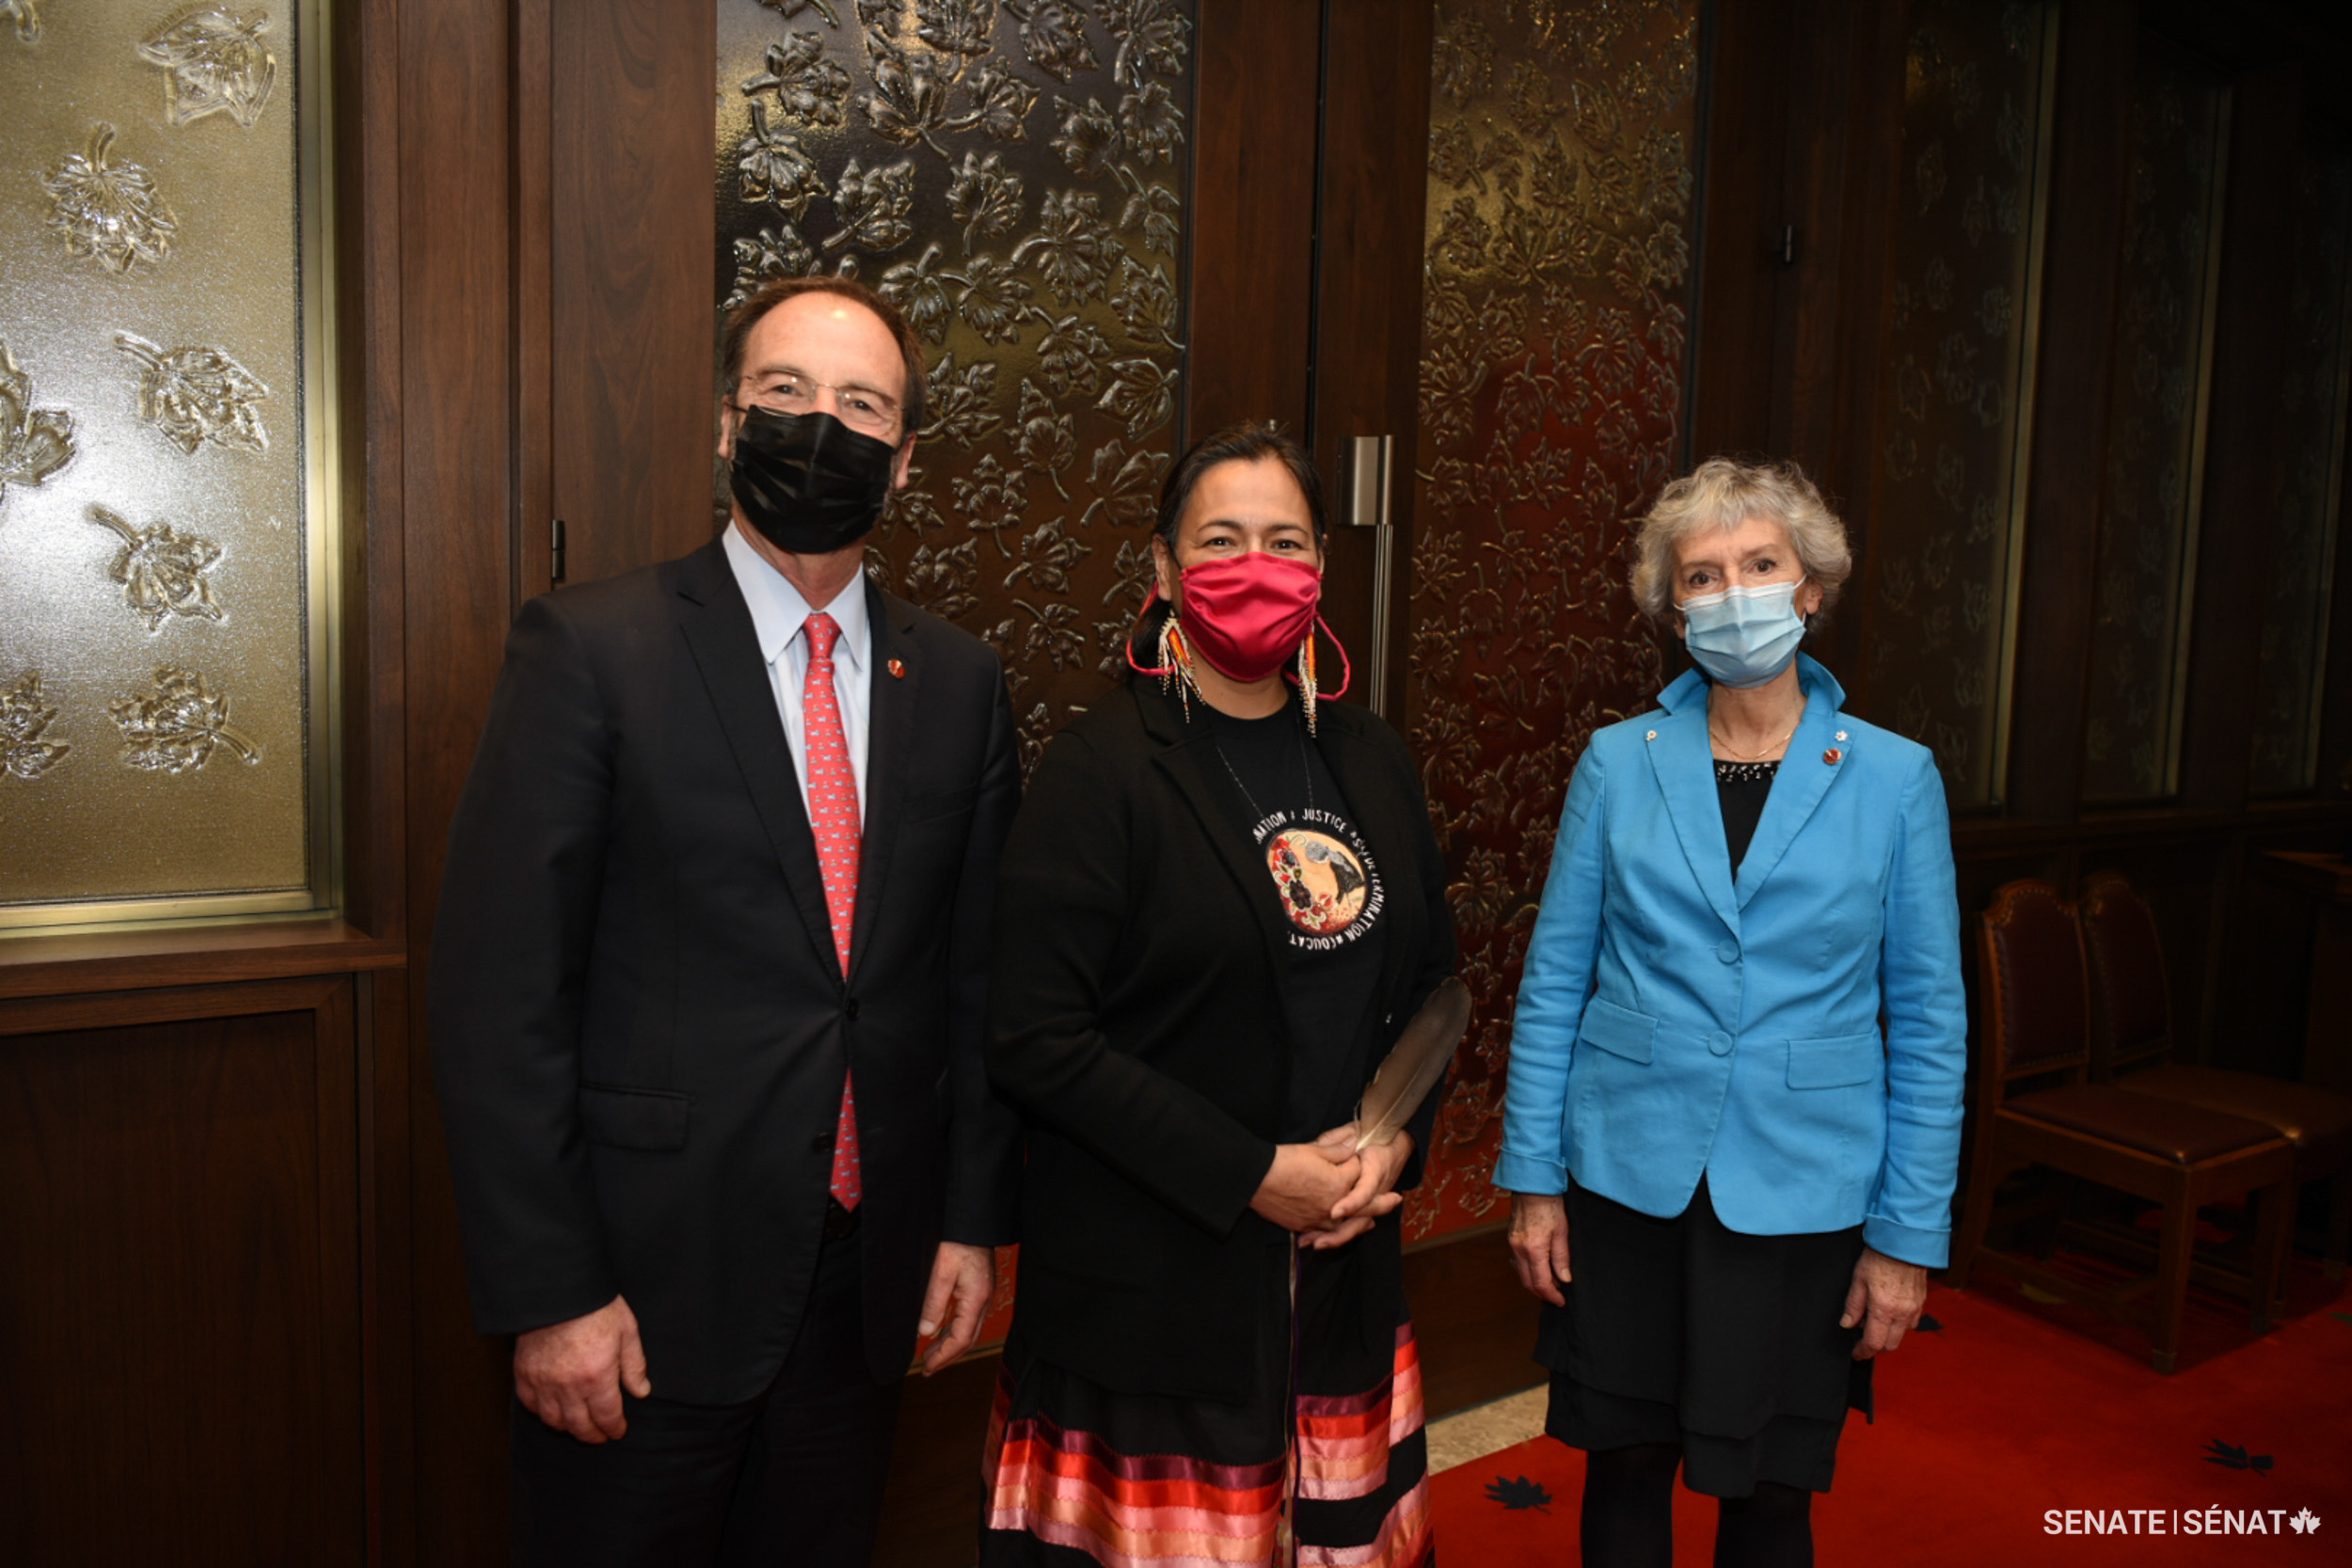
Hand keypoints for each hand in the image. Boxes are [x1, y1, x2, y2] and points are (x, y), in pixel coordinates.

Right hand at [514, 1295, 650, 1443]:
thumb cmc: (596, 1306)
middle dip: (592, 1435)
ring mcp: (543, 1381)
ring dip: (567, 1428)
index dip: (614, 1428)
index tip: (618, 1431)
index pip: (607, 1417)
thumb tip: (642, 1391)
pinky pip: (530, 1405)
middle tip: (600, 1435)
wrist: (559, 1289)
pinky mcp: (524, 1373)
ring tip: (577, 1426)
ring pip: (553, 1420)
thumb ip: (634, 1365)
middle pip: (580, 1426)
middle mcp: (568, 1386)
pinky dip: (541, 1412)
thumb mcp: (627, 1331)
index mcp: (597, 1377)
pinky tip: (551, 1410)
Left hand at [915, 1241, 995, 1374]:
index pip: (961, 1339)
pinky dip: (954, 1331)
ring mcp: (984, 1295)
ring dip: (950, 1345)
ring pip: (969, 1330)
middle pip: (968, 1339)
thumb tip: (925, 1332)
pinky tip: (941, 1332)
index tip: (927, 1368)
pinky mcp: (979, 1289)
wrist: (973, 1221)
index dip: (944, 1356)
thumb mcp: (940, 1272)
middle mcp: (984, 1301)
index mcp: (976, 1299)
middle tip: (927, 1368)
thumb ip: (934, 1303)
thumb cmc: (957, 1242)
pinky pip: (968, 1319)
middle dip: (948, 1356)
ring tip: (931, 1354)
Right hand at [1249, 1141, 1361, 1233]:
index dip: (1354, 1162)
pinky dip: (1329, 1226)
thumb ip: (1338, 1148)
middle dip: (1369, 1196)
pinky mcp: (1304, 1227)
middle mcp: (1334, 1205)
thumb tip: (1353, 1142)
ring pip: (1345, 1223)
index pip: (1359, 1172)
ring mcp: (1319, 1219)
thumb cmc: (1284, 1162)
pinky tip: (1330, 1222)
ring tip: (1360, 1216)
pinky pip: (1324, 1231)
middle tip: (1378, 1194)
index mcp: (1340, 1183)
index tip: (1349, 1158)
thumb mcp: (1314, 1149)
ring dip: (1352, 1218)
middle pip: (1361, 1203)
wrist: (1257, 1179)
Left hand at [1297, 1126, 1412, 1249]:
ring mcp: (1373, 1201)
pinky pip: (1354, 1225)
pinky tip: (1318, 1240)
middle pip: (1360, 1219)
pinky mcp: (1368, 1207)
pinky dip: (1337, 1234)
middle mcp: (1377, 1190)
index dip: (1352, 1203)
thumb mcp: (1353, 1131)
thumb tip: (1319, 1148)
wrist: (1395, 1142)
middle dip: (1339, 1233)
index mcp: (1374, 1169)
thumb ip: (1336, 1141)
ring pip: (1357, 1226)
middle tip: (1318, 1241)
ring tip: (1312, 1243)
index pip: (1365, 1191)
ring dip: (1335, 1238)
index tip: (1335, 1213)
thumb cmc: (1371, 1135)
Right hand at [1507, 1192, 1571, 1305]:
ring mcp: (1512, 1244)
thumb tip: (1565, 1279)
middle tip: (1557, 1296)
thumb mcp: (1562, 1232)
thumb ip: (1562, 1258)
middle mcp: (1519, 1250)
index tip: (1561, 1301)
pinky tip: (1539, 1268)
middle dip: (1542, 1293)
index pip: (1541, 1283)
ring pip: (1521, 1274)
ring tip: (1551, 1283)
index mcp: (1533, 1249)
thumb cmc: (1549, 1204)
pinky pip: (1517, 1263)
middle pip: (1528, 1283)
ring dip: (1534, 1283)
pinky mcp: (1511, 1239)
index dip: (1552, 1295)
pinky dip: (1528, 1271)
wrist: (1532, 1185)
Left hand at [1840, 1246, 1928, 1357]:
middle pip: (1890, 1345)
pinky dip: (1900, 1324)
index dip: (1863, 1352)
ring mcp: (1914, 1309)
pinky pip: (1911, 1323)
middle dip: (1876, 1346)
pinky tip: (1890, 1312)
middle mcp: (1902, 1313)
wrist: (1904, 1243)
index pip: (1874, 1343)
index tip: (1856, 1353)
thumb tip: (1847, 1324)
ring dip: (1889, 1335)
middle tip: (1864, 1338)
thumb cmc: (1880, 1257)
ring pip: (1902, 1335)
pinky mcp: (1921, 1303)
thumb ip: (1853, 1305)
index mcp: (1883, 1309)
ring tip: (1876, 1320)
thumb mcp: (1858, 1279)